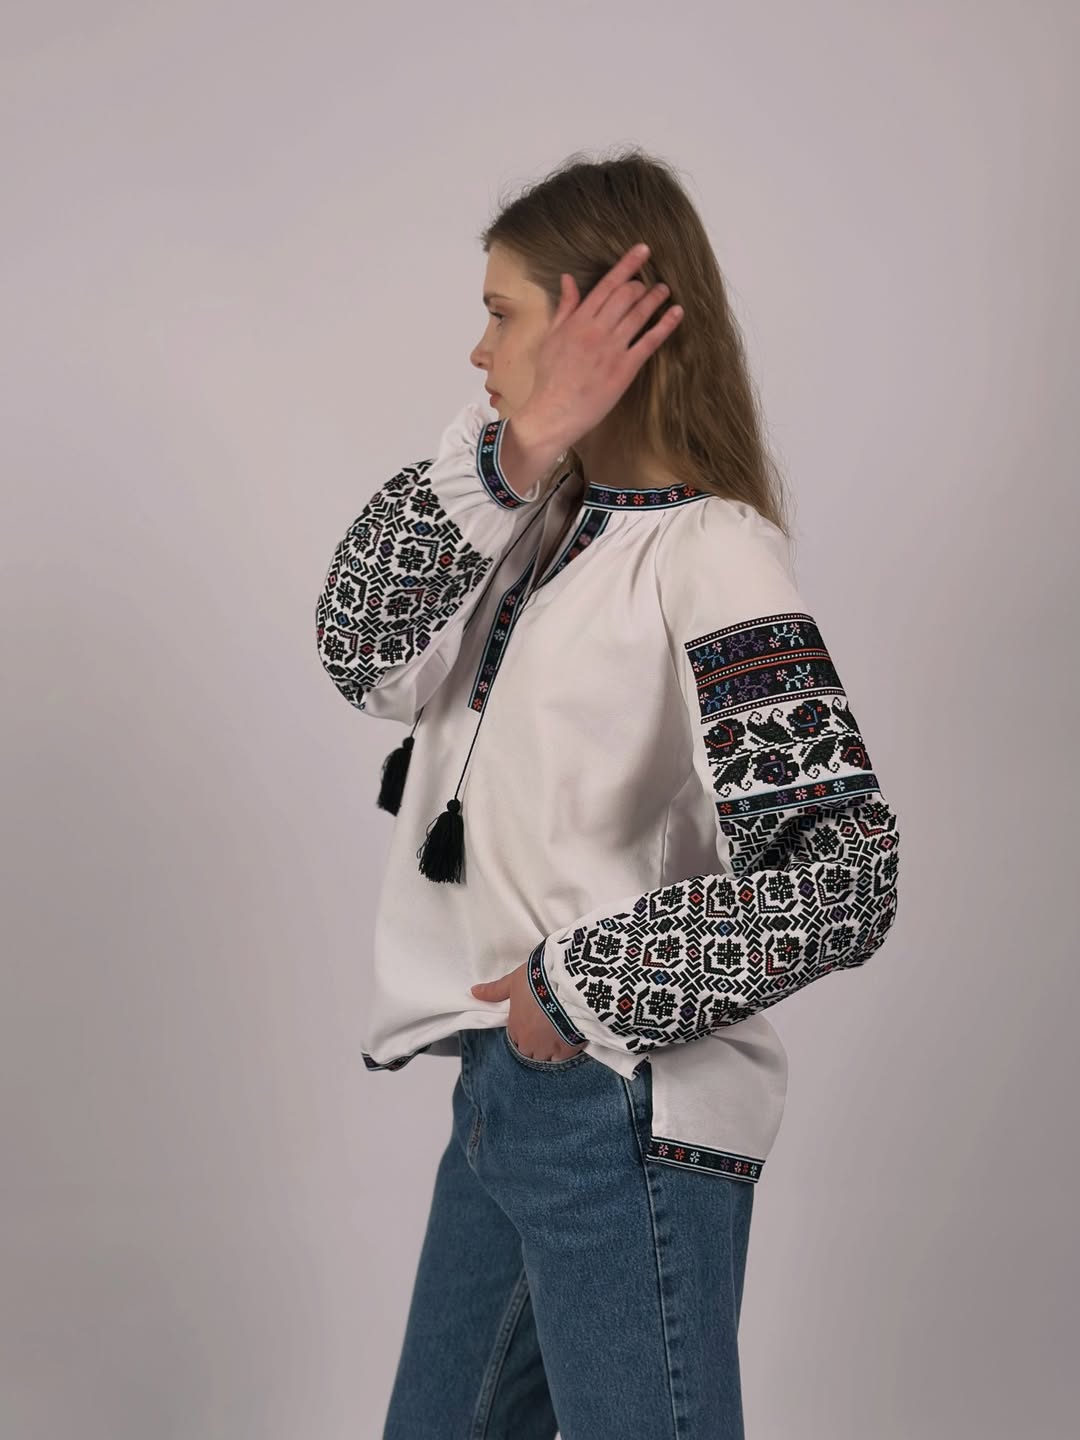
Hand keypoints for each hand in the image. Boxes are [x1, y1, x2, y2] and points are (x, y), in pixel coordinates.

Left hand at [470, 962, 586, 1060]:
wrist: (567, 984)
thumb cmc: (537, 981)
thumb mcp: (513, 982)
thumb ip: (494, 991)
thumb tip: (473, 992)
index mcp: (516, 1029)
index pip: (515, 1039)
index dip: (523, 1031)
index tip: (531, 1021)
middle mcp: (530, 1044)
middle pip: (529, 1052)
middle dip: (534, 1043)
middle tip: (545, 1027)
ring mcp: (549, 1049)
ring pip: (545, 1058)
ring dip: (548, 1050)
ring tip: (558, 1033)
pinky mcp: (568, 1050)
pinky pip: (562, 1059)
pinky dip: (563, 1052)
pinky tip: (568, 1040)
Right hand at [515, 241, 682, 458]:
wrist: (553, 412)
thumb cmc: (549, 378)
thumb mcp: (551, 337)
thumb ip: (565, 307)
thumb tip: (568, 279)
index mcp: (578, 321)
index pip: (607, 285)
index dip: (627, 265)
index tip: (642, 250)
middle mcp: (597, 330)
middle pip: (626, 296)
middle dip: (641, 284)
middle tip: (649, 282)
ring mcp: (612, 349)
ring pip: (639, 314)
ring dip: (655, 299)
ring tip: (665, 289)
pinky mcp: (625, 369)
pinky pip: (649, 342)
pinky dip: (665, 326)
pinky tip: (676, 313)